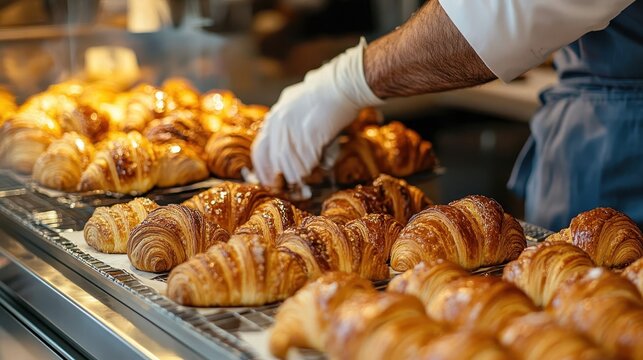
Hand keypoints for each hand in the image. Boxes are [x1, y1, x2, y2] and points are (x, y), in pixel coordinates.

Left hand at [252, 38, 383, 186]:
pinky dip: (313, 170)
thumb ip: (286, 121)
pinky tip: (322, 167)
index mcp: (274, 118)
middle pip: (275, 164)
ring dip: (302, 176)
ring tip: (314, 176)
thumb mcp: (295, 102)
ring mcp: (292, 131)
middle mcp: (279, 126)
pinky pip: (306, 163)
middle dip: (286, 179)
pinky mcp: (308, 136)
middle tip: (298, 187)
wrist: (342, 85)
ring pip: (290, 167)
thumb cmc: (324, 94)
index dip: (265, 171)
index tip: (275, 182)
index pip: (260, 152)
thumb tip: (287, 143)